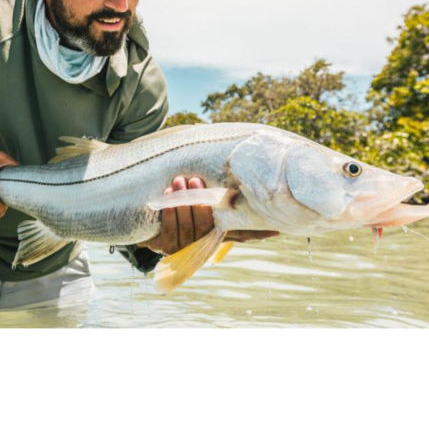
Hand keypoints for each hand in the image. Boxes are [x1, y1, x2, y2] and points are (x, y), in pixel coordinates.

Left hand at [137, 175, 279, 254]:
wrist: (151, 225)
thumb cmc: (183, 210)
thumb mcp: (203, 203)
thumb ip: (222, 200)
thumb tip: (249, 188)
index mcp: (218, 234)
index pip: (243, 234)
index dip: (259, 233)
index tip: (276, 228)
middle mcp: (204, 244)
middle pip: (207, 227)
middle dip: (200, 202)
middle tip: (196, 180)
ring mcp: (186, 248)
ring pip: (187, 228)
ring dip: (183, 201)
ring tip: (180, 180)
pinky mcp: (167, 248)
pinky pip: (169, 230)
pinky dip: (168, 211)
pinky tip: (167, 195)